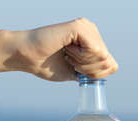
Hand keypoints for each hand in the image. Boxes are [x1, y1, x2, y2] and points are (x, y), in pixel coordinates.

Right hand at [0, 18, 118, 80]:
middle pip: (108, 62)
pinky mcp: (80, 27)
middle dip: (89, 70)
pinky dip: (81, 58)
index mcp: (91, 40)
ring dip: (83, 64)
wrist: (26, 56)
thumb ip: (92, 72)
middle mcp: (91, 30)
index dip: (97, 75)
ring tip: (67, 55)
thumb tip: (109, 70)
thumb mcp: (76, 72)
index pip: (111, 65)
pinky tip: (67, 50)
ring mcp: (86, 27)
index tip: (76, 70)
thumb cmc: (45, 64)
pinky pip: (95, 50)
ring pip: (103, 57)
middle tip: (69, 62)